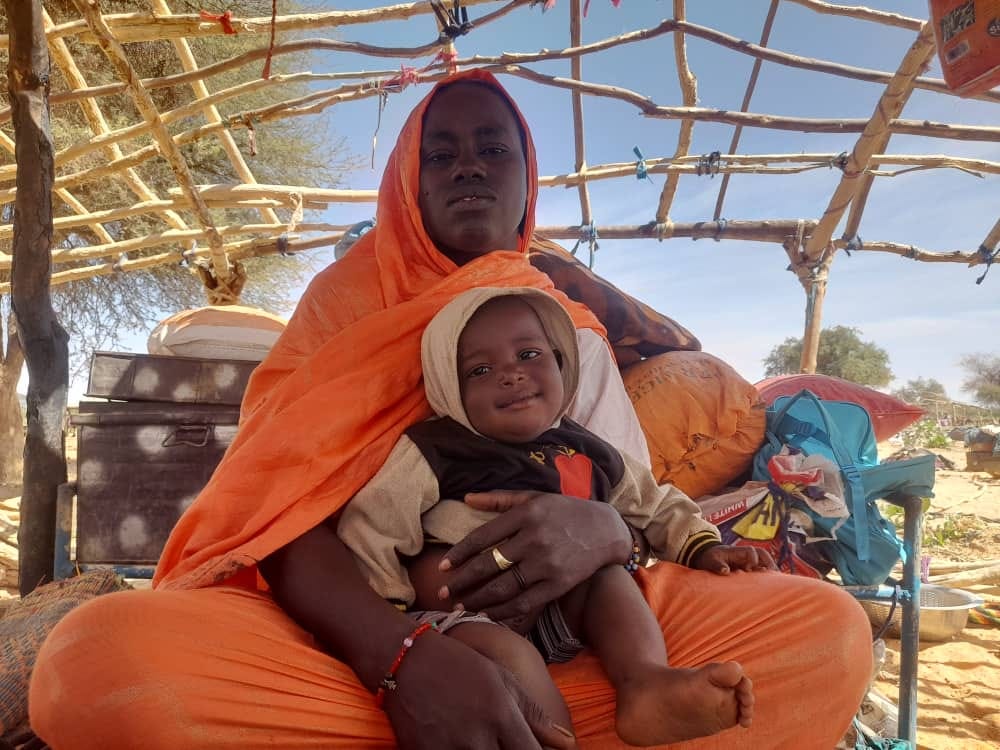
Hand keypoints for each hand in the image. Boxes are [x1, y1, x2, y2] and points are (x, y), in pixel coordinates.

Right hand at [384, 630, 576, 749]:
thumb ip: (535, 714)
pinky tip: (460, 743)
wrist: (405, 659)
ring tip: (481, 740)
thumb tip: (570, 743)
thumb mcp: (501, 679)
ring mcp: (447, 749)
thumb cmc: (460, 664)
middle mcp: (476, 736)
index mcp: (500, 714)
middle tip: (503, 742)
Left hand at [437, 490, 630, 626]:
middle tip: (443, 591)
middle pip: (489, 564)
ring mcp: (547, 564)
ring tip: (460, 605)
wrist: (606, 529)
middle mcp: (534, 538)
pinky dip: (502, 611)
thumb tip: (466, 498)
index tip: (443, 566)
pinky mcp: (558, 584)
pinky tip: (486, 613)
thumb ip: (499, 498)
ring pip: (503, 587)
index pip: (483, 536)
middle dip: (462, 581)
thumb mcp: (534, 497)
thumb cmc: (565, 511)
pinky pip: (524, 602)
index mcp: (525, 514)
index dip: (459, 554)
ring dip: (477, 599)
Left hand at [692, 544, 776, 574]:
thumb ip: (717, 565)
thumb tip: (726, 571)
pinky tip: (772, 585)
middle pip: (762, 554)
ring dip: (771, 569)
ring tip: (777, 581)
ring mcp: (748, 561)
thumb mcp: (711, 561)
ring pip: (764, 561)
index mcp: (737, 551)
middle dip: (769, 562)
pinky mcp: (749, 568)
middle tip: (774, 575)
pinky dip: (767, 575)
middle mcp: (745, 555)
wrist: (708, 557)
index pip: (751, 551)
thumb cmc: (710, 558)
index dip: (752, 559)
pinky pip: (761, 569)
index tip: (749, 569)